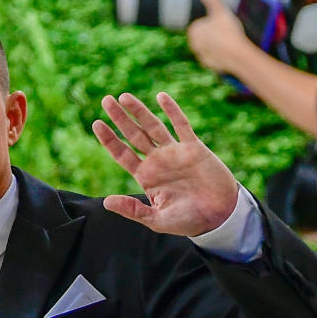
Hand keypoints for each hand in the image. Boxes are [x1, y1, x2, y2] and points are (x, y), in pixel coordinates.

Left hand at [92, 91, 239, 235]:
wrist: (219, 216)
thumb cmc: (188, 221)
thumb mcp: (157, 219)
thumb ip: (133, 210)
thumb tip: (106, 202)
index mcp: (146, 177)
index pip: (122, 154)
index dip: (109, 139)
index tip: (97, 124)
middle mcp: (157, 162)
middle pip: (134, 135)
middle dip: (120, 118)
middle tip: (106, 100)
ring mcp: (175, 152)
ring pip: (153, 126)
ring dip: (139, 111)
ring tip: (123, 97)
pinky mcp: (194, 147)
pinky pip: (181, 125)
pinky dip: (172, 110)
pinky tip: (161, 96)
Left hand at [186, 0, 248, 75]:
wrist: (238, 56)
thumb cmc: (228, 30)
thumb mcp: (220, 10)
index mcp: (193, 31)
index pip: (201, 23)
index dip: (212, 21)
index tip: (222, 21)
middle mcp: (194, 45)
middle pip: (205, 35)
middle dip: (214, 33)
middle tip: (227, 30)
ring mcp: (202, 57)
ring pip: (210, 46)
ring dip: (217, 44)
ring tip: (230, 40)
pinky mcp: (211, 66)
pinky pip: (216, 57)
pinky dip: (221, 55)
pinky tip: (230, 51)